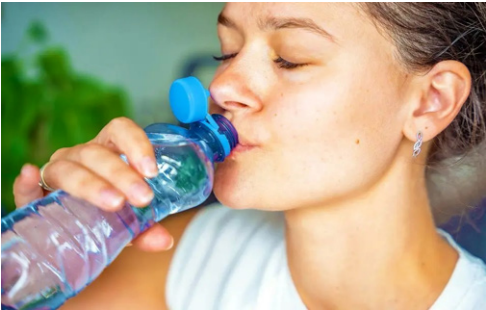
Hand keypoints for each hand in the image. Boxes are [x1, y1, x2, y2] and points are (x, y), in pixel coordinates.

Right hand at [13, 117, 172, 251]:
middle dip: (122, 174)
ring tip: (113, 202)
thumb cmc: (103, 215)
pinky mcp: (33, 195)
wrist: (72, 233)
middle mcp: (81, 157)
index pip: (120, 131)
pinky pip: (26, 187)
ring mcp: (56, 172)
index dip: (136, 144)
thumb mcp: (128, 221)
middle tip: (142, 198)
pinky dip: (26, 183)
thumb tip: (165, 241)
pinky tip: (29, 177)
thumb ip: (145, 228)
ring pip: (69, 169)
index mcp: (107, 152)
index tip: (152, 171)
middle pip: (97, 154)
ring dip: (90, 184)